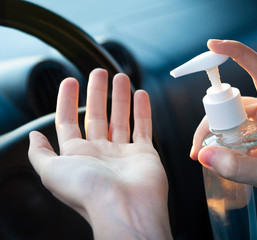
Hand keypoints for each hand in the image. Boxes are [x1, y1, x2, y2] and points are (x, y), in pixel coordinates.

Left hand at [28, 69, 171, 239]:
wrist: (125, 207)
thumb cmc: (89, 192)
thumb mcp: (51, 172)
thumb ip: (40, 153)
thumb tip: (33, 136)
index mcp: (77, 156)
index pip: (69, 122)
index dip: (67, 101)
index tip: (70, 81)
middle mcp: (100, 153)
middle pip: (96, 116)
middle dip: (96, 93)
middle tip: (99, 73)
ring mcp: (123, 152)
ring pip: (120, 118)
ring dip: (120, 97)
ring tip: (121, 77)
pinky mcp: (144, 153)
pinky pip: (143, 127)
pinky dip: (143, 111)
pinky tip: (141, 95)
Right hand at [190, 40, 256, 233]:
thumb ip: (235, 167)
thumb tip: (204, 154)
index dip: (237, 52)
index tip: (213, 46)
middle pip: (235, 101)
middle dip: (211, 119)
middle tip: (198, 147)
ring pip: (233, 117)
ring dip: (215, 133)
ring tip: (204, 155)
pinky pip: (238, 130)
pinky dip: (225, 140)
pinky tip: (219, 157)